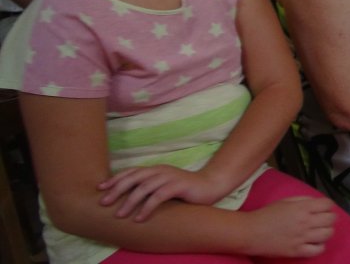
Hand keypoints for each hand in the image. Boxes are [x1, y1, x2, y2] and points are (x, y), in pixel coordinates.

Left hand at [98, 165, 227, 221]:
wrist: (211, 186)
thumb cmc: (185, 190)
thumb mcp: (164, 186)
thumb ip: (150, 188)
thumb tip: (128, 197)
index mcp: (156, 169)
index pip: (131, 172)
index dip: (115, 179)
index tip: (100, 188)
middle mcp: (161, 170)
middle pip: (134, 178)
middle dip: (117, 190)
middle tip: (104, 203)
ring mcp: (170, 177)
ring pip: (144, 188)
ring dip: (130, 201)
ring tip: (119, 215)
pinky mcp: (179, 185)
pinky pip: (159, 196)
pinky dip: (147, 207)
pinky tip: (140, 218)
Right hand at [244, 197, 336, 257]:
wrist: (251, 232)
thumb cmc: (267, 214)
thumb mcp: (285, 201)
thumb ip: (303, 200)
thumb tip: (316, 202)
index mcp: (302, 208)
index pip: (327, 204)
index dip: (328, 205)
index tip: (324, 207)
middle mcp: (305, 222)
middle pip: (331, 219)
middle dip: (330, 217)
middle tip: (323, 218)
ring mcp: (303, 238)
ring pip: (328, 234)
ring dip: (327, 231)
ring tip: (320, 230)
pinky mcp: (298, 251)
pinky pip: (318, 250)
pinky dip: (320, 246)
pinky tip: (314, 242)